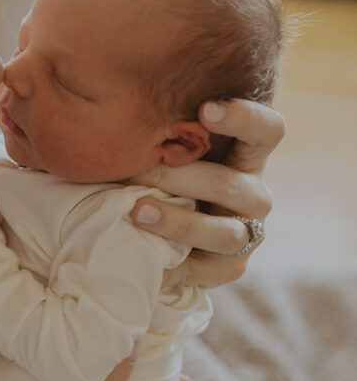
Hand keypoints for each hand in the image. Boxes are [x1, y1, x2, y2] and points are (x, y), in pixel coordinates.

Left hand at [129, 98, 284, 287]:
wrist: (170, 231)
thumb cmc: (166, 174)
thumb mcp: (171, 149)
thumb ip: (162, 131)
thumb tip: (113, 109)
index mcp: (248, 156)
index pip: (267, 131)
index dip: (243, 118)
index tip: (205, 110)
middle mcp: (255, 195)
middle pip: (229, 185)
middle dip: (178, 177)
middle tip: (137, 166)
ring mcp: (247, 235)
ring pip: (222, 232)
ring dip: (177, 222)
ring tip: (136, 212)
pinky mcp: (229, 268)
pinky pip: (200, 270)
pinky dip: (168, 264)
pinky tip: (139, 256)